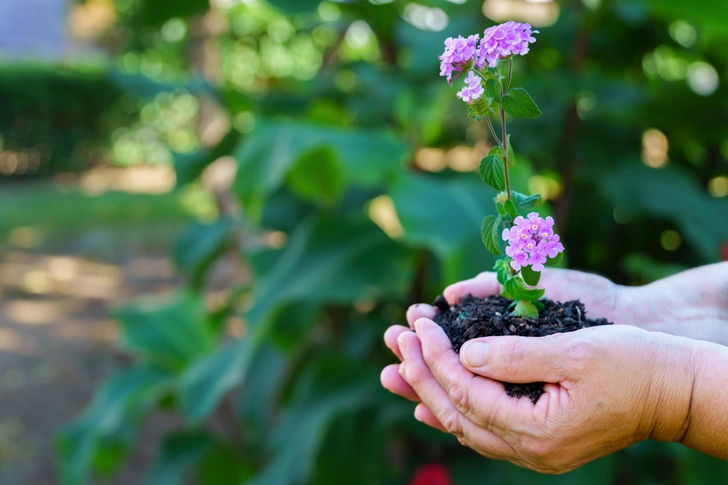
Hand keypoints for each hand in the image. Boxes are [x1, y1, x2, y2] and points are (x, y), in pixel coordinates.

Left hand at [394, 319, 693, 472]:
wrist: (671, 390)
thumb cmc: (632, 362)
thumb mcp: (575, 351)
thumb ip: (516, 355)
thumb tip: (465, 352)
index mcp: (539, 430)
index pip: (467, 392)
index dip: (436, 356)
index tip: (418, 323)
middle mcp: (530, 451)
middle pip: (456, 414)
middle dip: (420, 373)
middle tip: (394, 338)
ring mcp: (533, 452)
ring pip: (464, 426)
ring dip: (428, 393)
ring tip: (396, 367)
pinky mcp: (536, 442)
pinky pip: (482, 431)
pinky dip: (452, 413)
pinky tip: (427, 404)